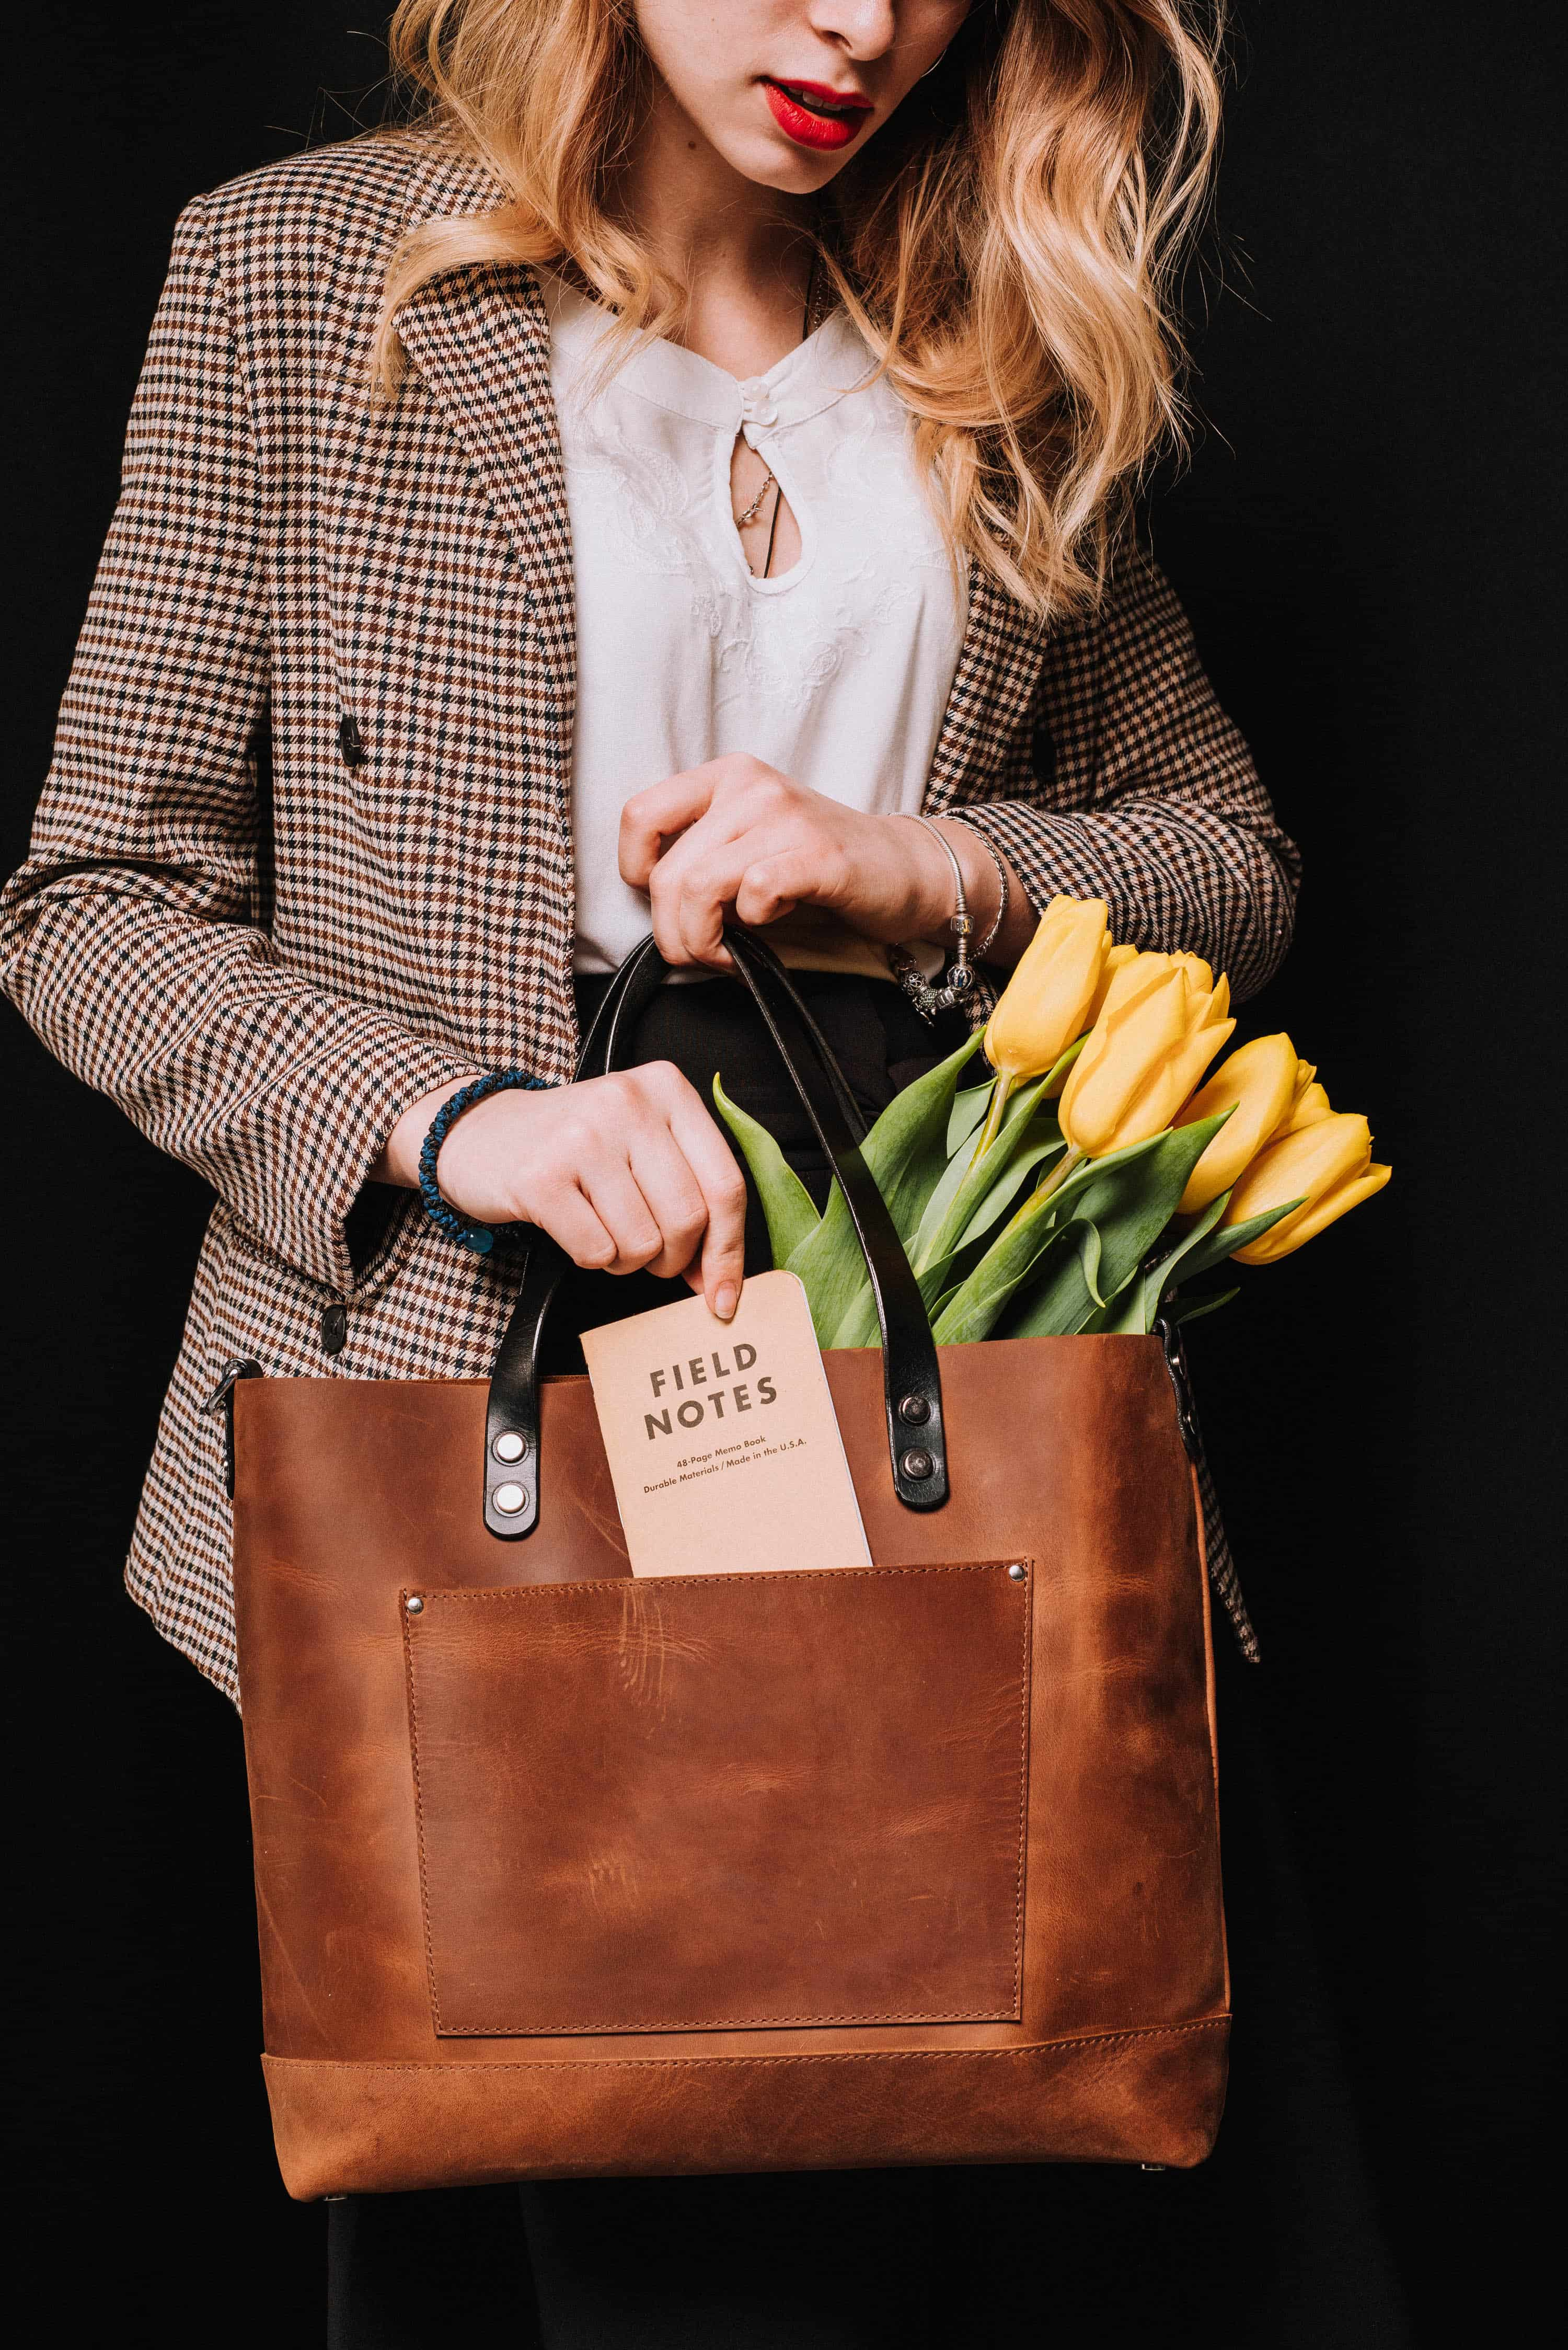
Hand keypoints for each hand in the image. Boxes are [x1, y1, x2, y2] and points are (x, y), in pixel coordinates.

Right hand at [375, 1066, 749, 1320]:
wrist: (479, 1132)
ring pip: (643, 1241)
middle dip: (673, 1259)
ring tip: (604, 1231)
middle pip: (688, 1218)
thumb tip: (721, 1282)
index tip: (724, 1296)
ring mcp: (582, 1136)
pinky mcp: (541, 1176)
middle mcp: (628, 1102)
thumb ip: (691, 1196)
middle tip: (649, 1256)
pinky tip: (575, 1229)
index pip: (725, 1184)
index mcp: (667, 1088)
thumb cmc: (574, 1147)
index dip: (729, 1251)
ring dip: (627, 1260)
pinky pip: (596, 1251)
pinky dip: (592, 1259)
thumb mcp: (642, 1145)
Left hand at [618, 756, 968, 968]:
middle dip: (673, 934)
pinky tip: (770, 930)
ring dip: (703, 941)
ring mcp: (785, 816)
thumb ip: (698, 858)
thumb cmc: (817, 869)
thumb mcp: (746, 845)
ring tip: (728, 955)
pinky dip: (752, 930)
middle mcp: (751, 786)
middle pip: (667, 873)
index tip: (668, 905)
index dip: (637, 874)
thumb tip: (654, 907)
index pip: (640, 816)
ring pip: (699, 887)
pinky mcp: (818, 854)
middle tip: (702, 955)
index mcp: (726, 777)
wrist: (905, 871)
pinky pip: (754, 893)